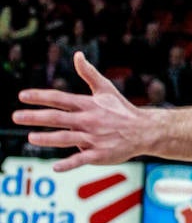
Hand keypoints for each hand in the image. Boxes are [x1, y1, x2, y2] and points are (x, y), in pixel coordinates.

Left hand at [14, 51, 146, 171]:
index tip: (22, 96)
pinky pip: (81, 159)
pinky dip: (69, 164)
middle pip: (58, 117)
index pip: (60, 99)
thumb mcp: (106, 89)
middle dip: (36, 117)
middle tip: (16, 116)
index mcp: (88, 105)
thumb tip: (77, 55)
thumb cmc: (122, 109)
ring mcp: (93, 138)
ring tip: (31, 137)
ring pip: (67, 138)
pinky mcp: (99, 154)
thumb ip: (89, 73)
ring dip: (48, 138)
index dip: (40, 97)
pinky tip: (55, 167)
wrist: (144, 131)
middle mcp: (88, 120)